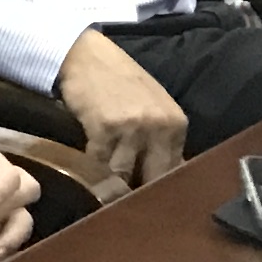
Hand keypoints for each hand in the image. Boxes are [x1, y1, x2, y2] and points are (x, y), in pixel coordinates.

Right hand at [56, 29, 187, 191]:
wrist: (86, 55)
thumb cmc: (119, 80)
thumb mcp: (153, 107)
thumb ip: (162, 139)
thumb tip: (164, 177)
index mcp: (176, 124)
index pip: (173, 171)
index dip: (158, 190)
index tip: (147, 203)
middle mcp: (158, 126)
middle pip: (151, 177)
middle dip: (137, 193)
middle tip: (126, 206)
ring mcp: (131, 127)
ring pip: (122, 174)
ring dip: (111, 183)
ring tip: (102, 191)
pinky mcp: (103, 127)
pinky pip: (98, 161)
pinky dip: (91, 168)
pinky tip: (86, 169)